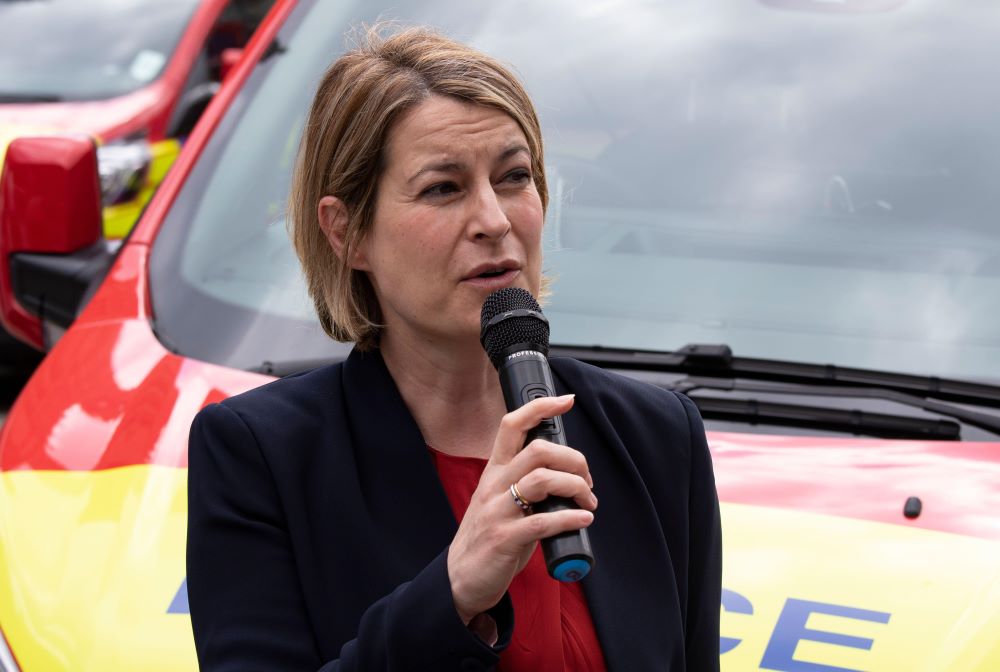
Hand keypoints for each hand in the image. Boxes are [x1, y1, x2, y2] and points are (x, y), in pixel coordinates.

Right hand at [446, 394, 597, 623]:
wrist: (461, 578)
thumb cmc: (489, 536)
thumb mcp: (502, 499)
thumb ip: (527, 482)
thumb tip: (567, 472)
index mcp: (494, 471)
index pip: (512, 426)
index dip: (540, 408)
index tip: (566, 400)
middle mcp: (493, 485)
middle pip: (537, 451)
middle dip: (573, 459)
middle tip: (587, 481)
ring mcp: (496, 511)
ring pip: (541, 481)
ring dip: (575, 487)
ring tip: (588, 502)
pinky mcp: (503, 539)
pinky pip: (541, 522)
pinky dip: (570, 518)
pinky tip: (583, 520)